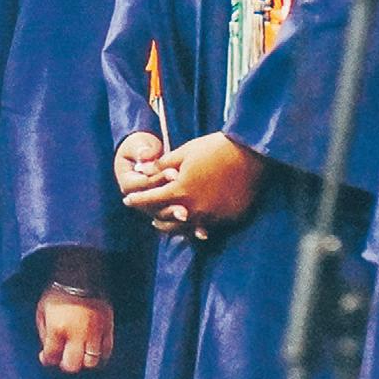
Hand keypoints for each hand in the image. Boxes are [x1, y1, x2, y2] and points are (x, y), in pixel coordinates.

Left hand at [36, 286, 114, 373]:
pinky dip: (100, 356)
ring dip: (83, 362)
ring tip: (79, 354)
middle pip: (72, 365)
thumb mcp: (42, 310)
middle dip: (65, 364)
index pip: (51, 357)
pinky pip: (107, 351)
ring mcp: (95, 331)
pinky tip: (93, 351)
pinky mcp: (108, 327)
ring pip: (91, 362)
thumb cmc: (58, 291)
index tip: (46, 356)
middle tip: (64, 357)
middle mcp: (77, 333)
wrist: (82, 272)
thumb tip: (47, 350)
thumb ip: (44, 333)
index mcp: (58, 328)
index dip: (46, 359)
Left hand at [122, 132, 265, 228]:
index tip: (127, 200)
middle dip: (153, 215)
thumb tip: (142, 170)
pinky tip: (191, 222)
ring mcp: (211, 217)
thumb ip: (162, 165)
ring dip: (172, 225)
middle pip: (166, 220)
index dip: (137, 200)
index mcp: (180, 191)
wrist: (250, 155)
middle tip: (147, 212)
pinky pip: (205, 227)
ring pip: (184, 229)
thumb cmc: (215, 148)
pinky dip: (195, 226)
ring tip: (165, 222)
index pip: (151, 200)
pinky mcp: (227, 219)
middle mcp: (194, 209)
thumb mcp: (185, 152)